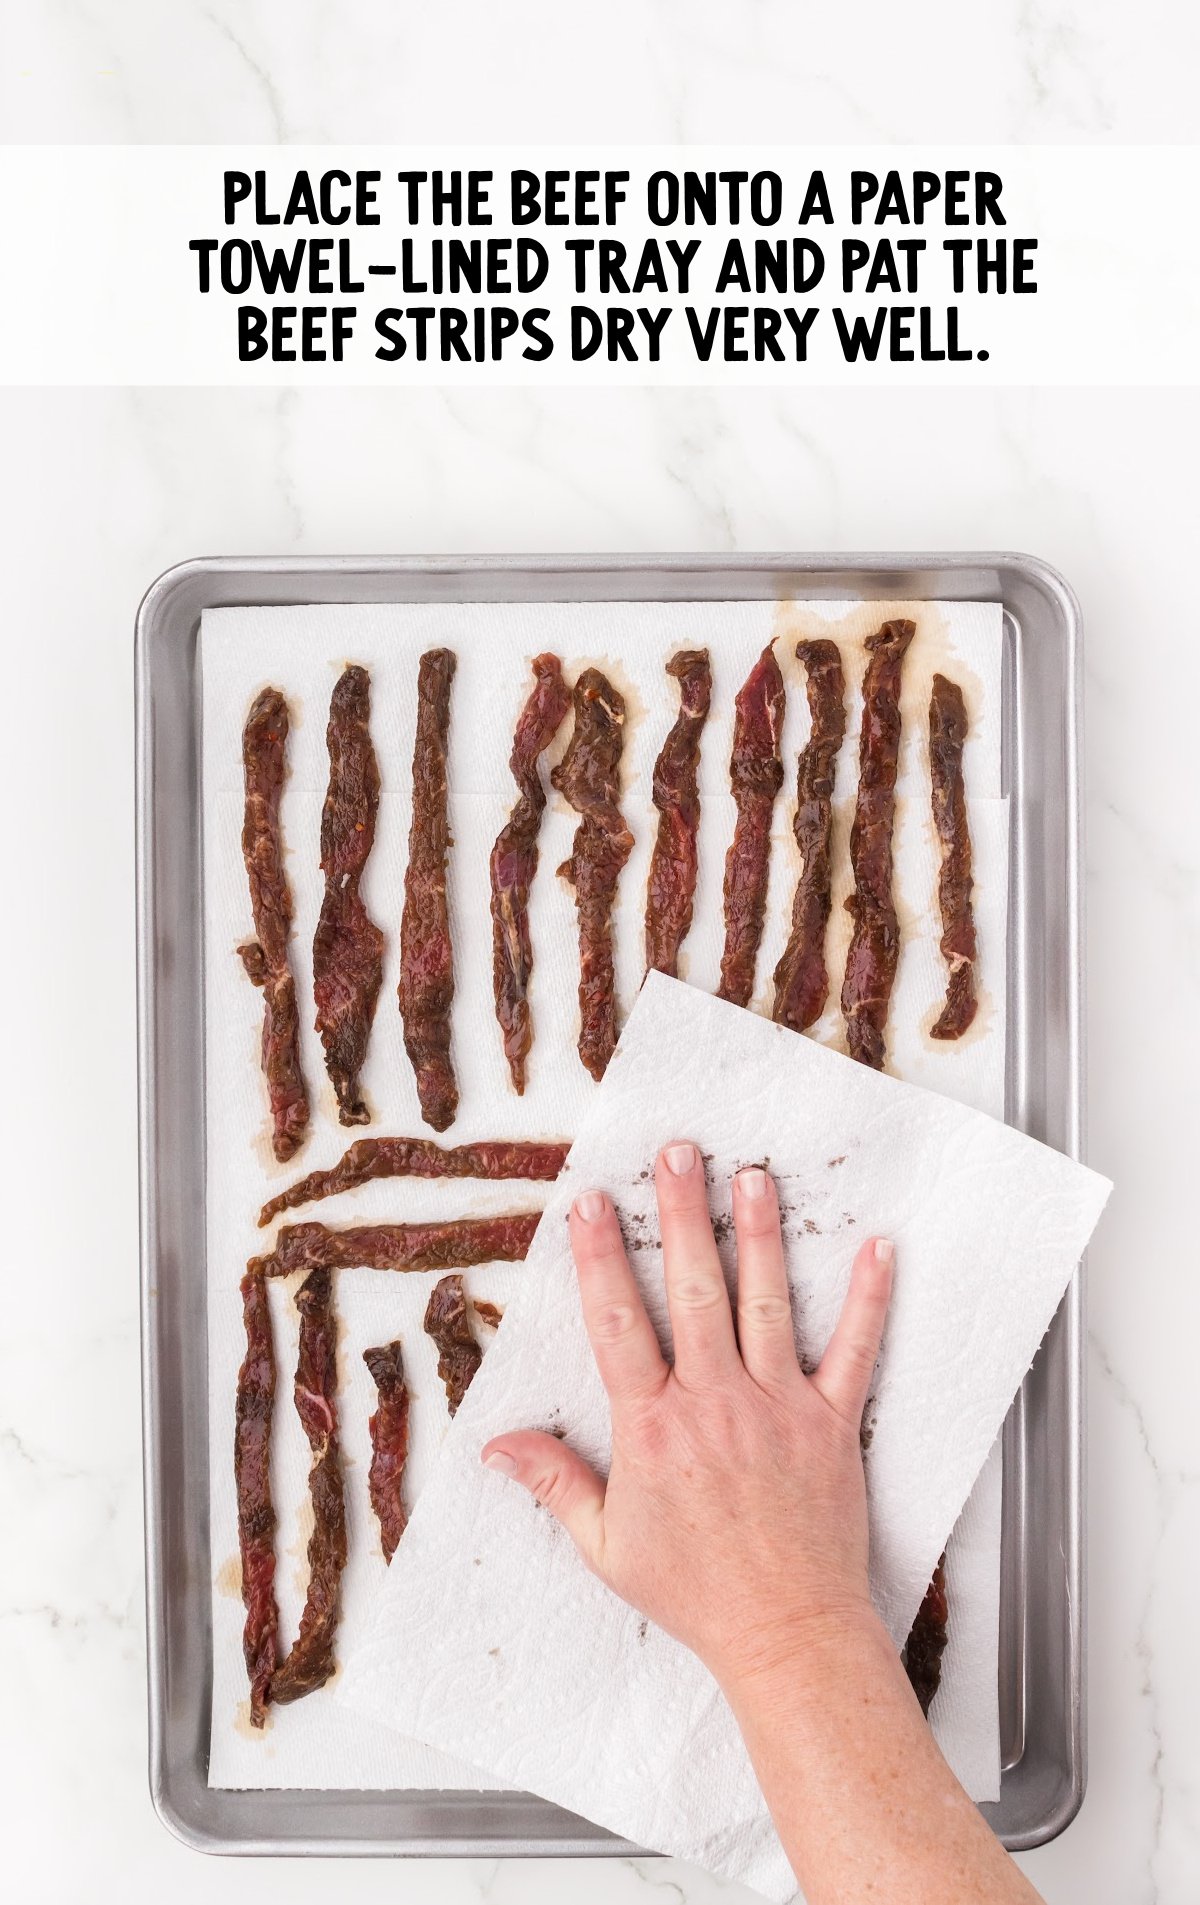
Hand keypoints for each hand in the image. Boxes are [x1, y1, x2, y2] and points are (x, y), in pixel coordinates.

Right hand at [480, 1139, 893, 1686]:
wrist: (787, 1635)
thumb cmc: (698, 1595)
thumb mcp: (606, 1546)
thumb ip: (555, 1483)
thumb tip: (496, 1445)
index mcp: (652, 1429)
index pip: (617, 1324)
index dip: (599, 1258)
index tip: (588, 1203)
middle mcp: (714, 1405)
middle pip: (693, 1291)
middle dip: (681, 1215)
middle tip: (678, 1152)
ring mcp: (777, 1408)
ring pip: (765, 1304)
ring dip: (759, 1235)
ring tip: (752, 1175)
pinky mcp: (831, 1424)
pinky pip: (855, 1351)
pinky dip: (868, 1300)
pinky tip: (878, 1250)